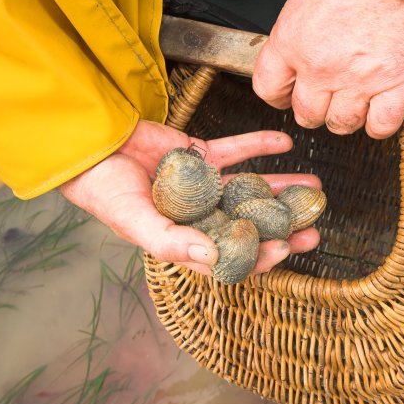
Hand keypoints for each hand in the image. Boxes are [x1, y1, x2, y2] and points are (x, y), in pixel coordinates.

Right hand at [60, 120, 320, 277]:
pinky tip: (285, 144)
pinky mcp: (200, 155)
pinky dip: (259, 146)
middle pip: (250, 225)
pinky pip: (235, 150)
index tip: (285, 249)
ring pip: (250, 188)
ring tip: (313, 187)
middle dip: (282, 228)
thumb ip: (172, 242)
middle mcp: (200, 214)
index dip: (258, 256)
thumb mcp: (135, 222)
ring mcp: (203, 184)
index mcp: (186, 239)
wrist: (90, 148)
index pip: (230, 255)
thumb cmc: (105, 193)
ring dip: (280, 188)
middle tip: (313, 227)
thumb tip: (213, 258)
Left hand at [253, 0, 403, 138]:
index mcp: (292, 42)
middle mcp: (321, 67)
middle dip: (314, 110)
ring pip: (342, 124)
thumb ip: (296, 37)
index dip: (279, 97)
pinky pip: (382, 124)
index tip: (289, 95)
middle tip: (325, 98)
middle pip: (306, 115)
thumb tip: (298, 64)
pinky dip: (379, 124)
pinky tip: (378, 110)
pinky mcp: (395, 80)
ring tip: (353, 101)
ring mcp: (358, 78)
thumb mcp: (303, 0)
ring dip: (346, 117)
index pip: (268, 90)